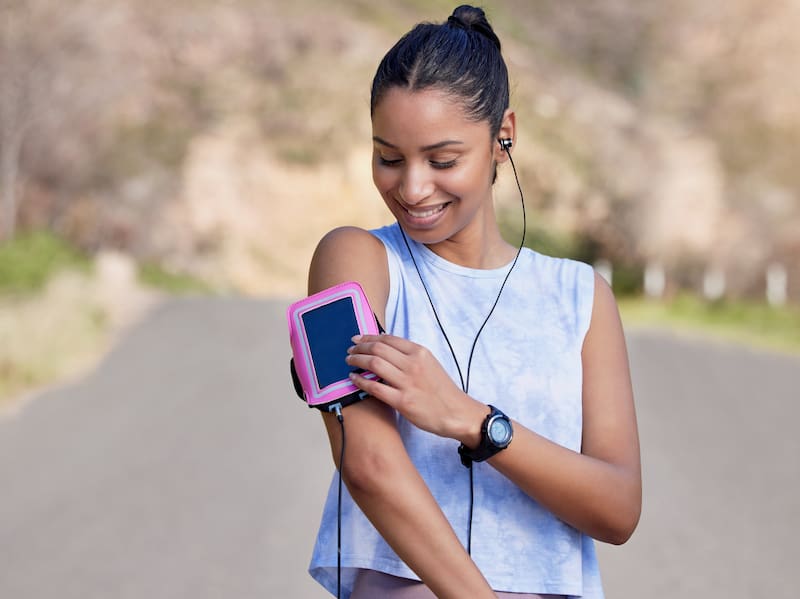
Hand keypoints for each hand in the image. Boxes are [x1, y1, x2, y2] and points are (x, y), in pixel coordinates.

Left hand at [345, 334, 486, 442]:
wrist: (457, 413)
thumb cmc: (442, 390)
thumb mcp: (430, 364)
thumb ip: (410, 356)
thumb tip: (386, 347)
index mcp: (420, 352)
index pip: (388, 339)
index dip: (369, 337)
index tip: (357, 339)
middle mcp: (413, 364)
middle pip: (378, 349)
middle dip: (360, 348)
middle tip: (350, 351)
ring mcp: (407, 383)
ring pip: (374, 364)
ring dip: (357, 360)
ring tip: (349, 361)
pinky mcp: (402, 401)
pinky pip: (375, 388)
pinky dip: (361, 381)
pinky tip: (353, 379)